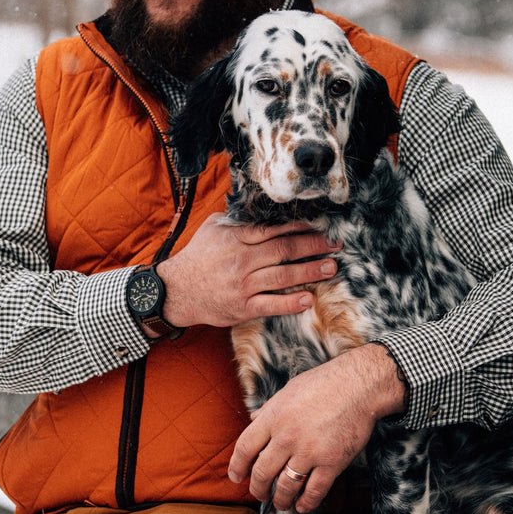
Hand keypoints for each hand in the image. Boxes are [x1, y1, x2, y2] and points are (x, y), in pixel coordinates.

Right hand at [157, 214, 339, 329]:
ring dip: (310, 272)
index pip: (274, 230)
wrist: (177, 291)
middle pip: (285, 250)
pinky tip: (309, 299)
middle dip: (314, 246)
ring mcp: (243, 285)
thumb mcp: (212, 228)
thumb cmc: (197, 257)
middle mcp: (242, 260)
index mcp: (237, 238)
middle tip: (336, 245)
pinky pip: (271, 304)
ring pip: (283, 276)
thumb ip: (238, 218)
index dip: (300, 228)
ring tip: (331, 267)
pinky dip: (290, 303)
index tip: (320, 226)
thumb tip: (259, 206)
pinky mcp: (242, 307)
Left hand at [229, 343, 406, 513]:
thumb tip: (253, 420)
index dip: (237, 467)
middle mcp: (287, 437)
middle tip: (260, 494)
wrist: (359, 385)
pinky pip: (314, 491)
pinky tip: (302, 505)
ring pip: (286, 487)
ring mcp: (309, 451)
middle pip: (262, 473)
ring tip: (281, 503)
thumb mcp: (289, 390)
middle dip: (258, 489)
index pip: (245, 448)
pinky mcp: (332, 462)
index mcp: (273, 417)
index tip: (236, 477)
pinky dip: (306, 502)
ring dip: (280, 500)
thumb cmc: (324, 383)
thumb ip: (270, 409)